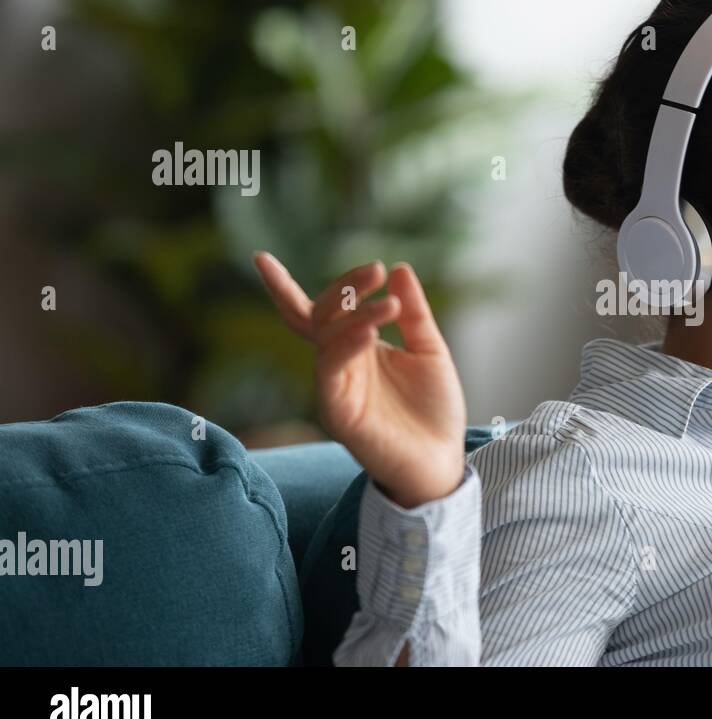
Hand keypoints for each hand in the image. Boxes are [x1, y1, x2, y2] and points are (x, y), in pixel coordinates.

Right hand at [252, 251, 466, 507]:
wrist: (443, 460)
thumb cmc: (434, 409)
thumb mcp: (430, 350)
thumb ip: (413, 313)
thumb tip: (398, 268)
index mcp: (356, 349)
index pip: (313, 313)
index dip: (282, 287)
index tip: (260, 257)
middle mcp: (340, 366)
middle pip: (318, 317)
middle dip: (342, 288)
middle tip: (374, 270)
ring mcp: (336, 389)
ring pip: (326, 340)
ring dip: (355, 315)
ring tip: (390, 305)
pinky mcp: (339, 413)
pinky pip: (332, 371)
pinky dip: (348, 345)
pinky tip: (371, 332)